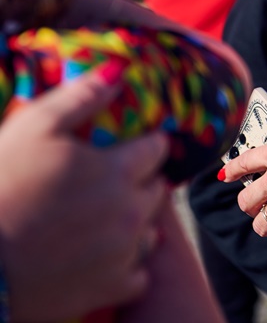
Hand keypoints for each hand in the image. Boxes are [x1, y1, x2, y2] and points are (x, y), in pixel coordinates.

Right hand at [0, 62, 169, 320]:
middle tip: (105, 184)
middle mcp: (132, 211)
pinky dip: (125, 265)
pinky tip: (99, 256)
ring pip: (150, 230)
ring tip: (100, 219)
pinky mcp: (111, 287)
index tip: (125, 148)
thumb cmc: (0, 186)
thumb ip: (81, 97)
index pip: (158, 148)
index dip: (143, 144)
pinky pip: (138, 273)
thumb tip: (118, 70)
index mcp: (120, 170)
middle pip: (156, 188)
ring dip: (134, 222)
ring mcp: (125, 253)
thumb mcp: (33, 128)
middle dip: (138, 182)